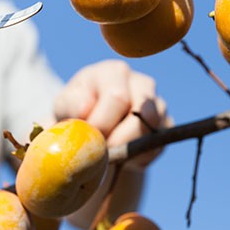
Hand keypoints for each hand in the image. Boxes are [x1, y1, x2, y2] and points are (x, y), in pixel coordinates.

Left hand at [53, 60, 168, 167]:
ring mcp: (157, 104)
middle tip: (99, 149)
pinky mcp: (165, 126)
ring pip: (151, 131)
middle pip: (141, 113)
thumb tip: (86, 108)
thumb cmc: (75, 114)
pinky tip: (122, 155)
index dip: (101, 123)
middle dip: (117, 138)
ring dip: (127, 148)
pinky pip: (157, 146)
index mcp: (113, 72)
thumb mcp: (64, 107)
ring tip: (108, 151)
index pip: (117, 97)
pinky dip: (139, 158)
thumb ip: (70, 105)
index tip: (87, 136)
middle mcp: (141, 83)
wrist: (89, 132)